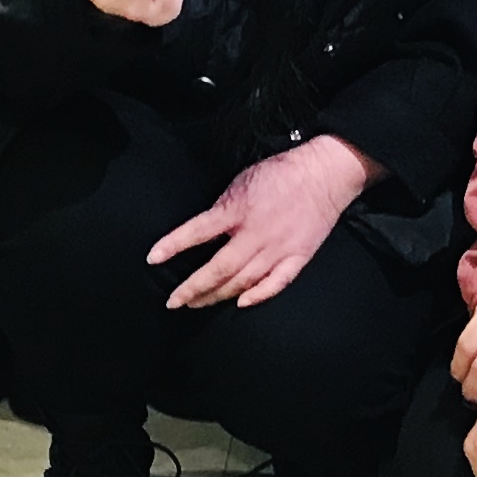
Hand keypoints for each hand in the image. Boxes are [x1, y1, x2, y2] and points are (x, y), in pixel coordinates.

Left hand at [150, 134, 368, 310]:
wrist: (324, 174)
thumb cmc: (281, 173)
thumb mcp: (241, 180)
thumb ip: (222, 209)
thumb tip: (204, 232)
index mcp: (238, 210)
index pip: (197, 231)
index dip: (173, 246)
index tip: (153, 259)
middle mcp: (256, 234)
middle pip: (219, 269)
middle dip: (193, 288)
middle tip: (174, 301)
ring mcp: (278, 249)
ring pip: (242, 281)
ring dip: (217, 296)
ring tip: (198, 303)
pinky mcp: (298, 257)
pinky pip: (276, 283)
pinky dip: (258, 296)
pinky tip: (241, 303)